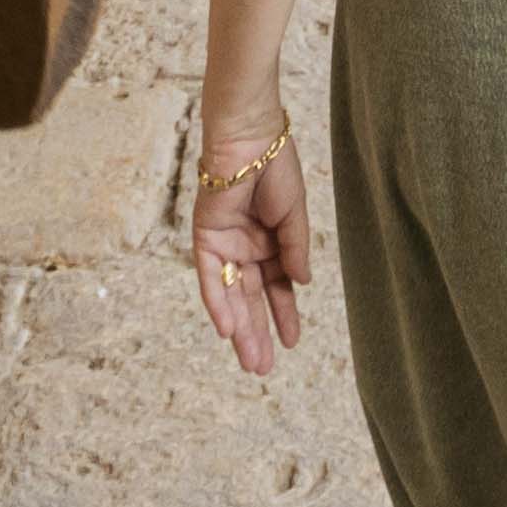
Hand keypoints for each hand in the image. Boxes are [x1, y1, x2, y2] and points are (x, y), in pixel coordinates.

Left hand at [188, 105, 317, 373]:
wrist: (251, 137)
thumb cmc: (277, 167)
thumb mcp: (294, 214)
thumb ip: (295, 250)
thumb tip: (301, 285)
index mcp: (270, 243)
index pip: (276, 289)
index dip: (284, 316)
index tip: (293, 343)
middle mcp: (246, 249)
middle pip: (250, 300)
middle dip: (257, 334)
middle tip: (261, 369)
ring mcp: (225, 245)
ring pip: (231, 296)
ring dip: (239, 329)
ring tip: (250, 360)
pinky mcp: (204, 238)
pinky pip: (210, 277)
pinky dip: (217, 303)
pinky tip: (227, 329)